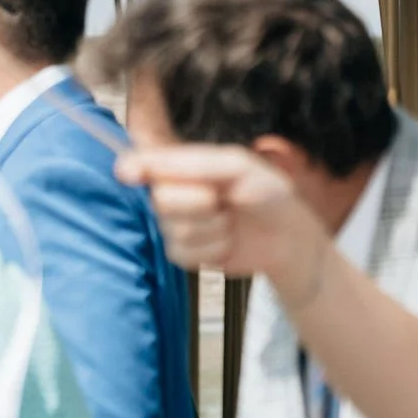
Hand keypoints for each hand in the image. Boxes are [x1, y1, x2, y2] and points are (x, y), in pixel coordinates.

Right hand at [116, 144, 330, 298]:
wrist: (289, 237)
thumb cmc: (266, 194)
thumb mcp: (236, 166)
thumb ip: (190, 163)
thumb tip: (135, 165)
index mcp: (180, 167)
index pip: (140, 164)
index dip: (132, 168)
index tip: (128, 174)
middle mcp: (172, 194)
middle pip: (159, 200)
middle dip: (195, 202)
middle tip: (220, 199)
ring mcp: (175, 226)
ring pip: (174, 229)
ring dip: (211, 227)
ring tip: (230, 222)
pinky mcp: (183, 254)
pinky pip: (182, 253)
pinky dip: (212, 248)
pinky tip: (226, 242)